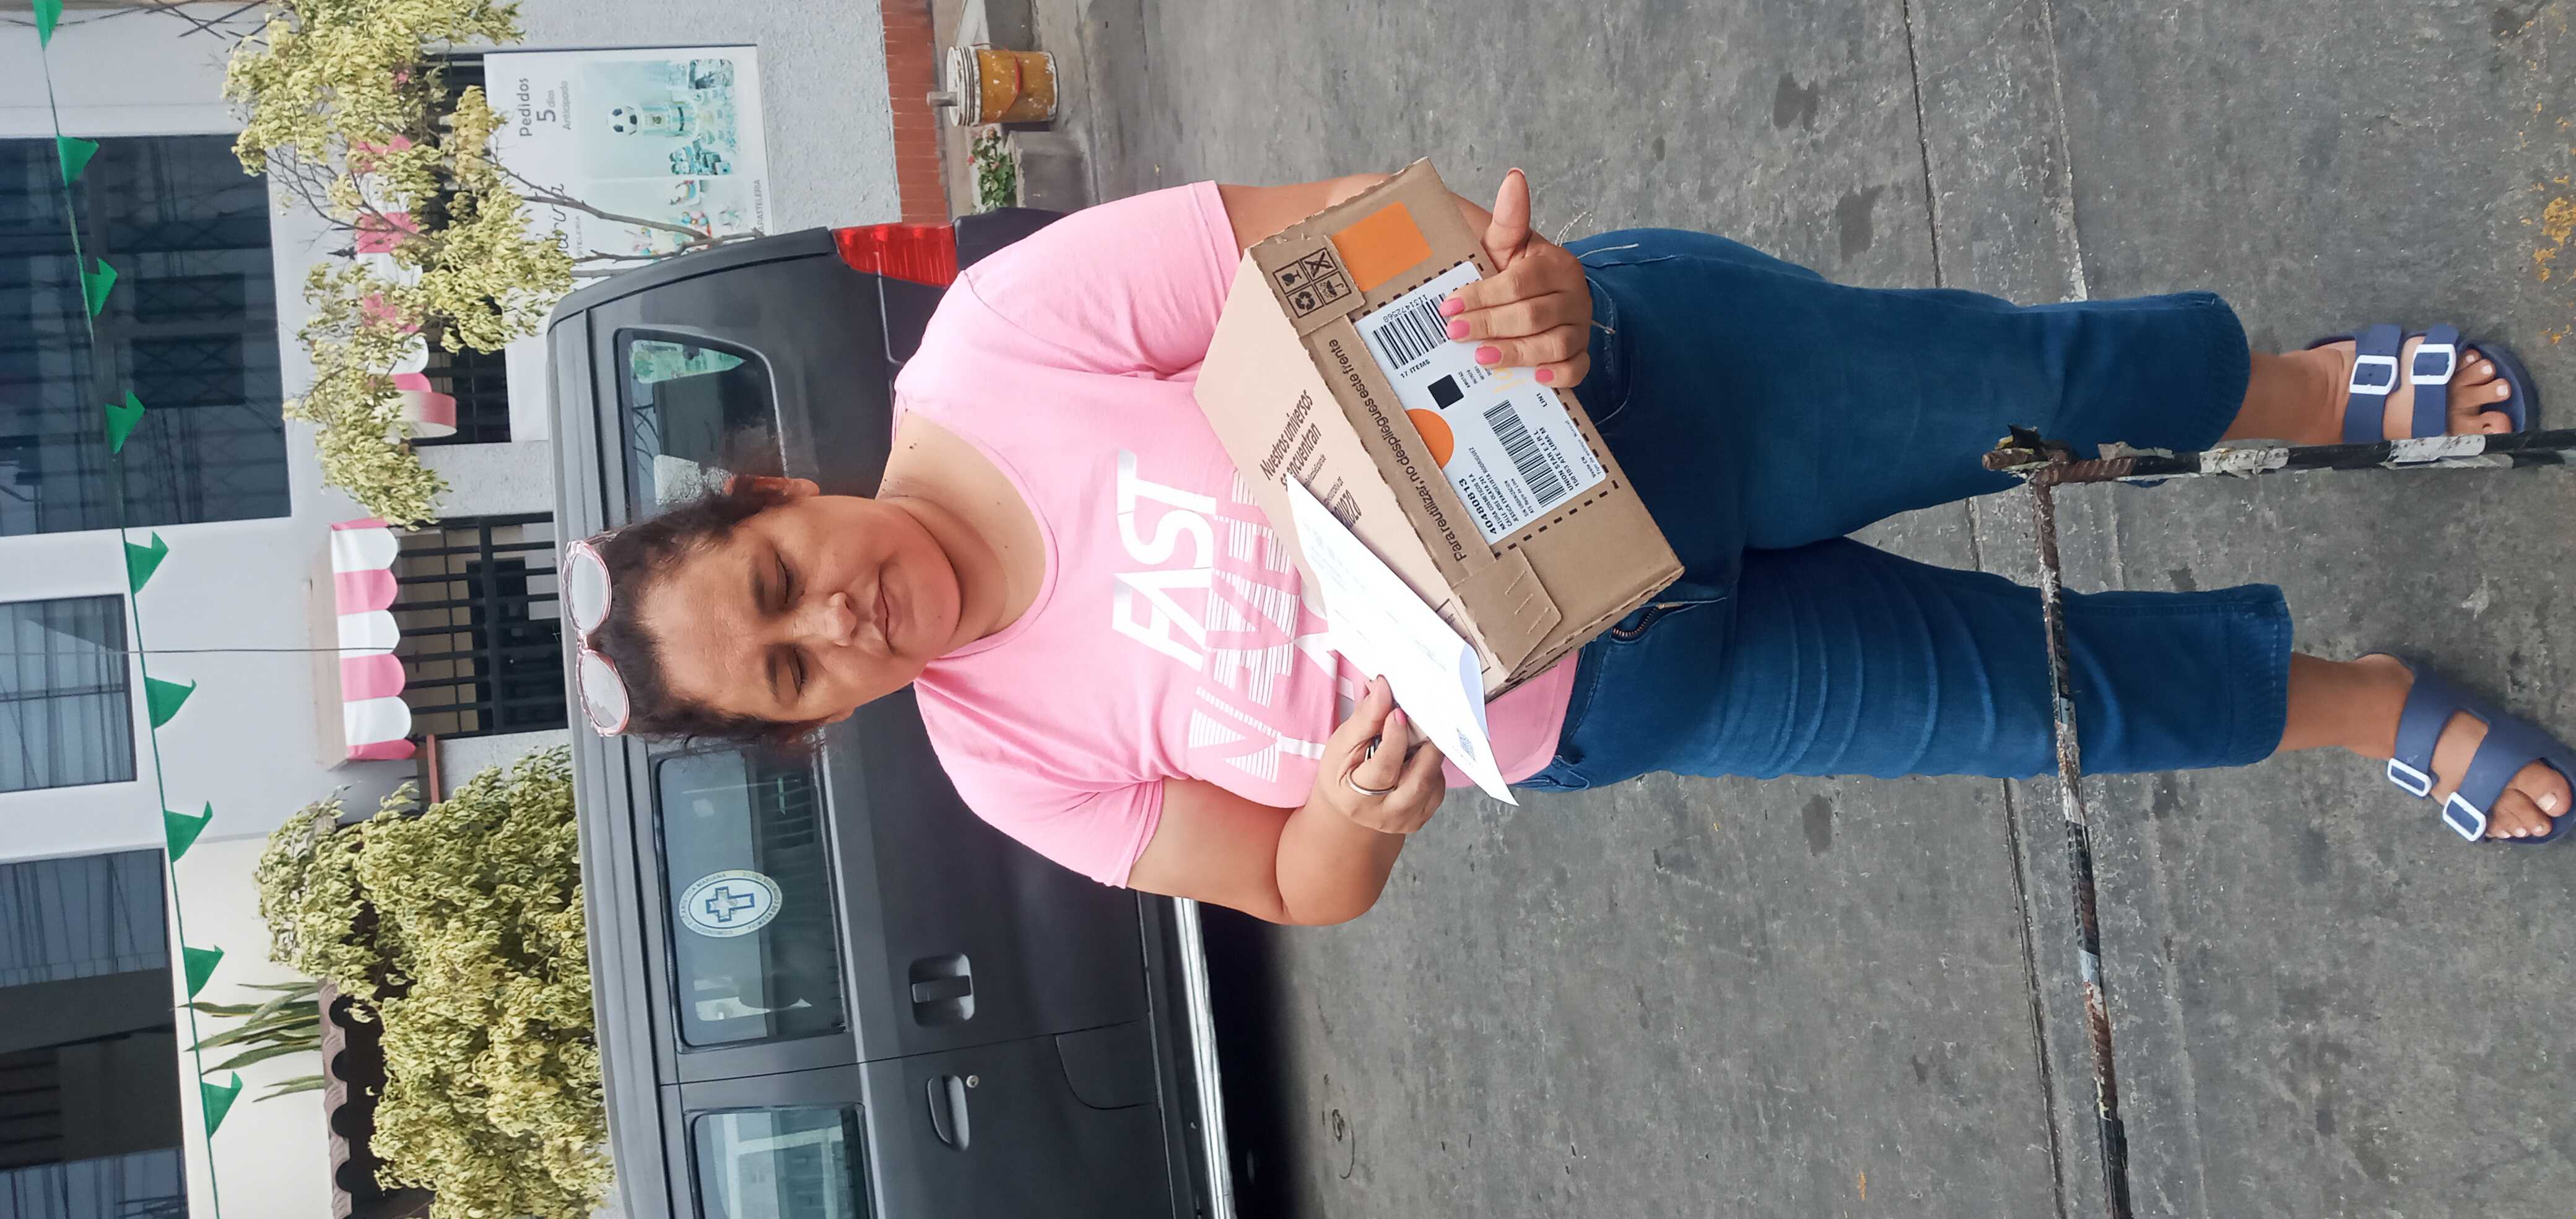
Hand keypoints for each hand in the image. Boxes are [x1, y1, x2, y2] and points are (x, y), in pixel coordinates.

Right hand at [1312, 676, 1447, 834]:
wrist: (1349, 804)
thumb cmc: (1343, 770)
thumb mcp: (1343, 743)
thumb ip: (1365, 717)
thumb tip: (1383, 687)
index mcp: (1356, 798)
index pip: (1384, 768)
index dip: (1395, 738)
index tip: (1398, 712)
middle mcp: (1385, 815)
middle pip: (1418, 780)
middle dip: (1425, 745)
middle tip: (1421, 720)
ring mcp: (1407, 819)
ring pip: (1433, 783)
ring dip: (1430, 754)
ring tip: (1417, 737)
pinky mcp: (1422, 816)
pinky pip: (1438, 788)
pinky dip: (1432, 766)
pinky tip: (1417, 756)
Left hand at [1442, 169, 1592, 387]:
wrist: (1535, 293)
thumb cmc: (1512, 269)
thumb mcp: (1506, 243)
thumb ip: (1510, 218)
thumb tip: (1514, 177)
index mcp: (1555, 264)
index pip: (1519, 283)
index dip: (1483, 296)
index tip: (1449, 306)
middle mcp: (1575, 294)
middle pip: (1533, 315)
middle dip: (1491, 325)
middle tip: (1455, 334)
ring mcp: (1580, 326)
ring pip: (1554, 344)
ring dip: (1516, 353)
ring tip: (1481, 358)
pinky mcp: (1581, 353)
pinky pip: (1576, 369)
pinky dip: (1557, 375)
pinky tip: (1533, 378)